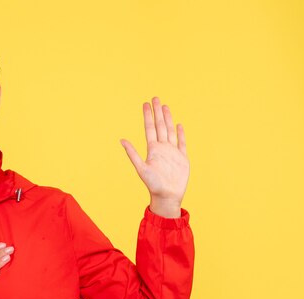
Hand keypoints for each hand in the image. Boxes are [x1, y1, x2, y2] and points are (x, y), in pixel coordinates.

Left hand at [120, 97, 188, 217]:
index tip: (146, 103)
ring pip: (170, 131)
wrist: (167, 196)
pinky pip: (182, 143)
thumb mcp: (141, 168)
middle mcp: (162, 148)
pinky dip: (181, 134)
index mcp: (153, 149)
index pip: (149, 128)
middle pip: (160, 126)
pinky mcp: (182, 158)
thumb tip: (121, 140)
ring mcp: (172, 152)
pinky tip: (179, 125)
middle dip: (158, 112)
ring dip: (168, 119)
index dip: (148, 116)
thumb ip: (133, 154)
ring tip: (165, 107)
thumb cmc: (153, 185)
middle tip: (155, 98)